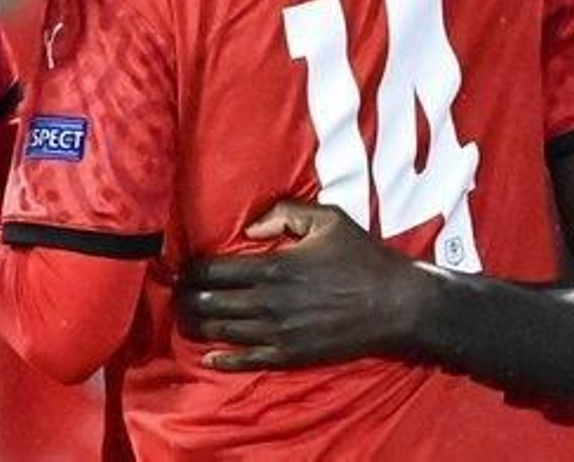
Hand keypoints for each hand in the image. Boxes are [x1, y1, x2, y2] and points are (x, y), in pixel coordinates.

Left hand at [174, 201, 434, 370]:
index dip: (190, 270)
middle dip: (187, 298)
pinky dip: (225, 360)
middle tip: (176, 293)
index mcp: (273, 267)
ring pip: (223, 331)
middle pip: (210, 303)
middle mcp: (269, 302)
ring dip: (199, 325)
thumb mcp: (327, 219)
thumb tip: (248, 230)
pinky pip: (250, 360)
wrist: (397, 305)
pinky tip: (210, 358)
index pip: (213, 271)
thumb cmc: (362, 257)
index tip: (179, 267)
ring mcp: (280, 333)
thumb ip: (284, 213)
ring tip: (185, 318)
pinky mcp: (293, 355)